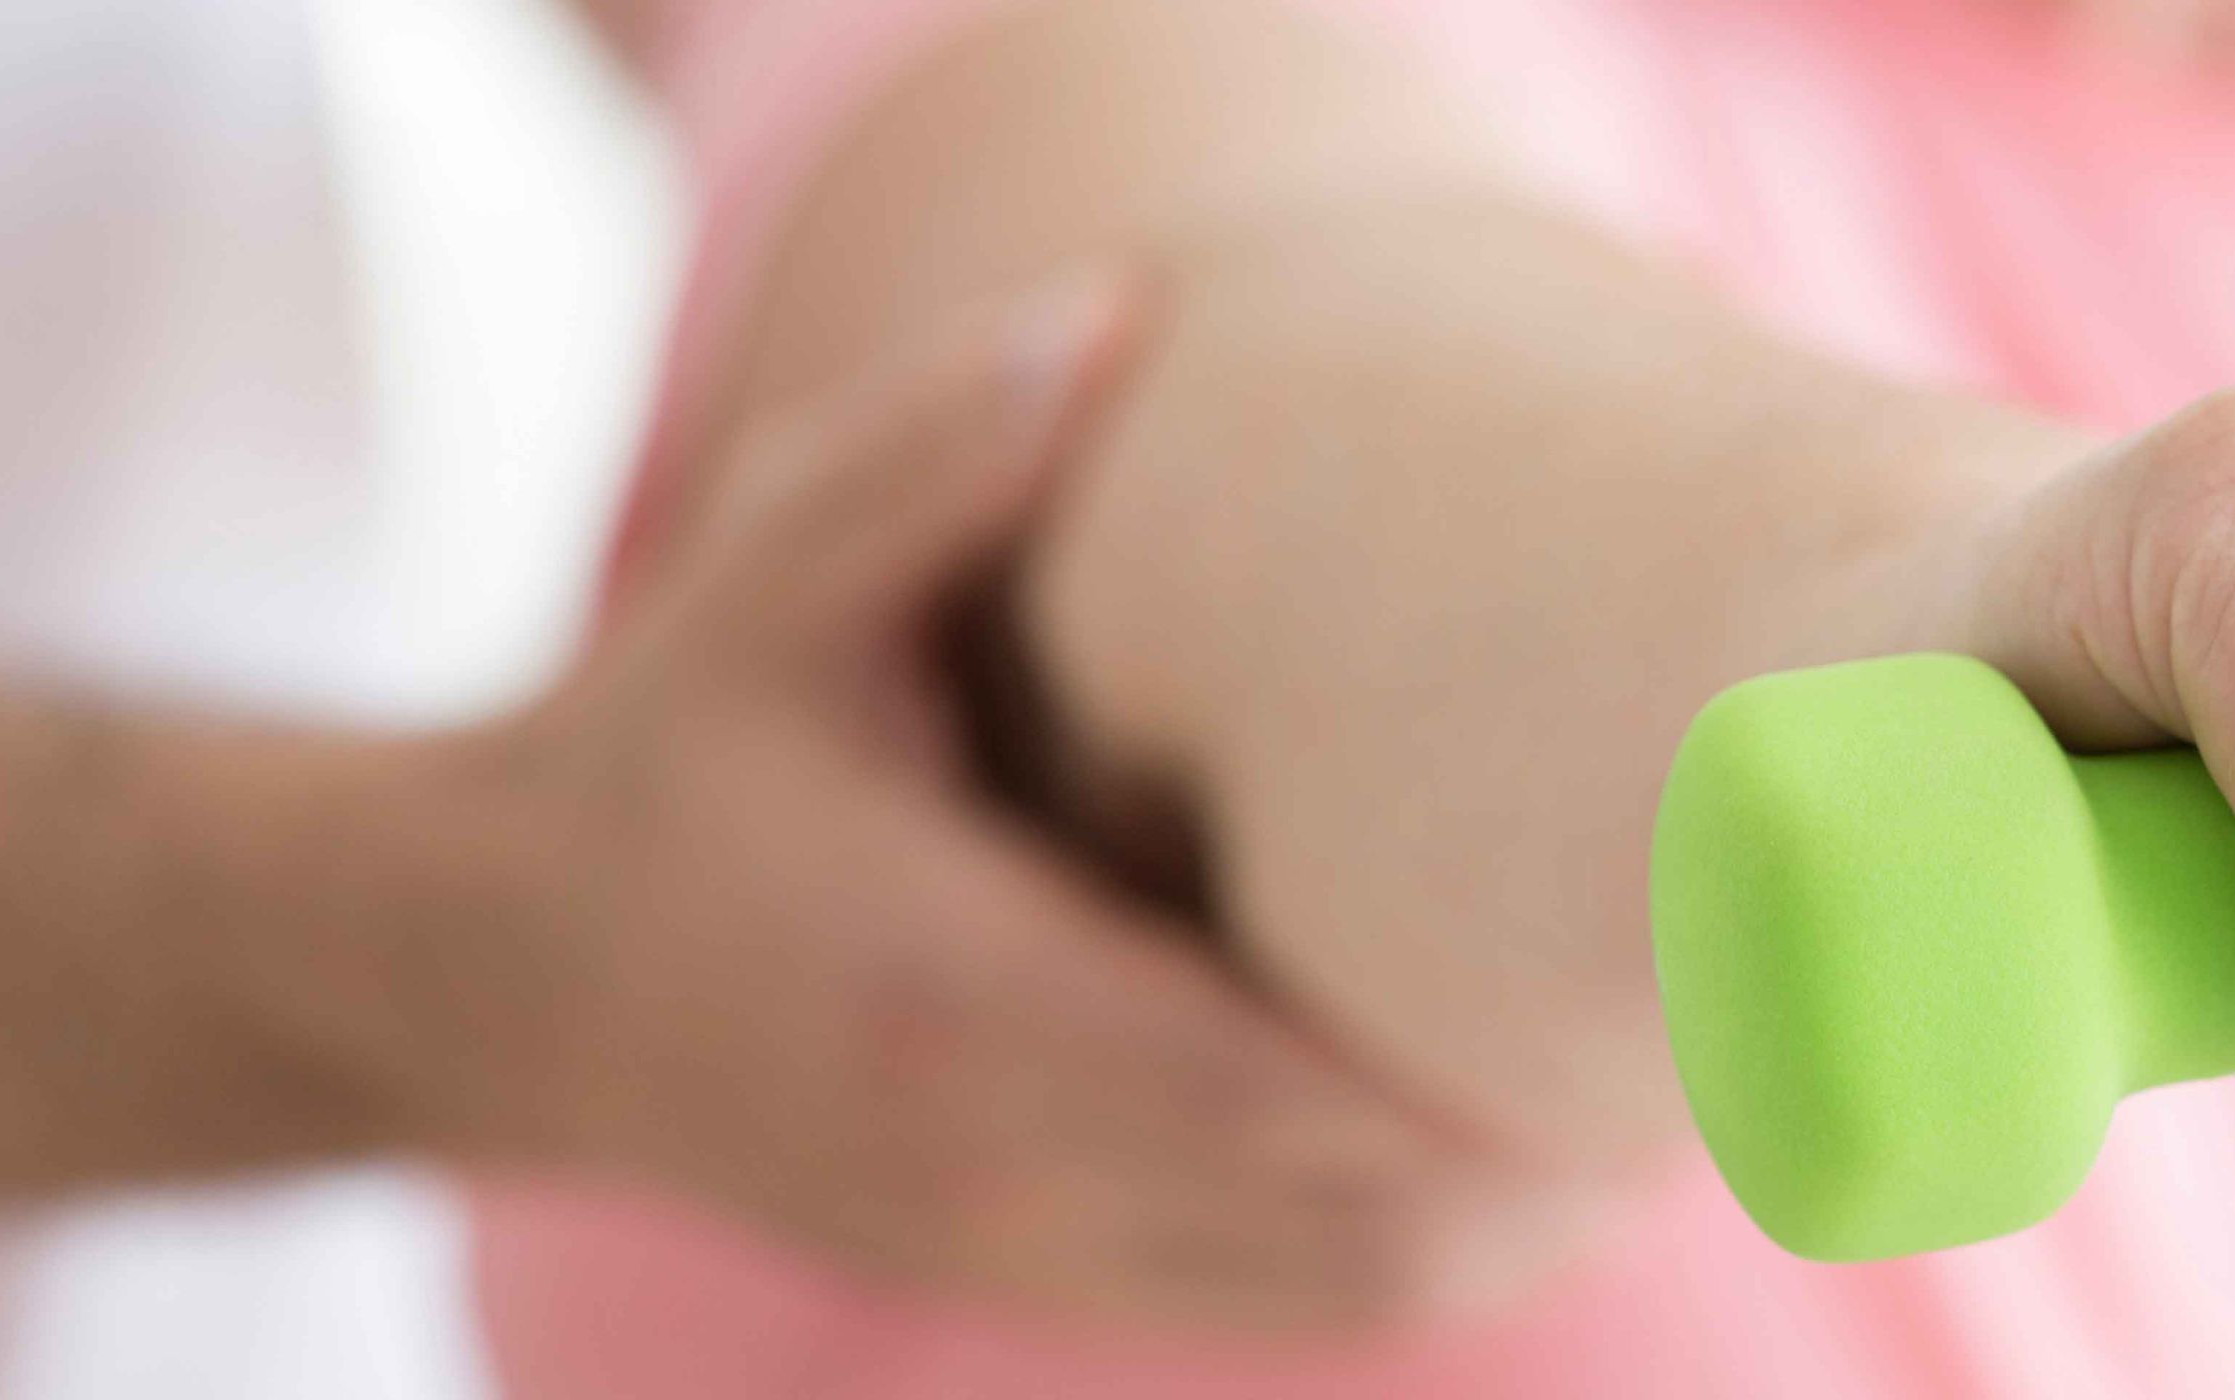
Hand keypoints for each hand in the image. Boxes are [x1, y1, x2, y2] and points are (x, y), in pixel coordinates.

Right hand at [389, 279, 1578, 1328]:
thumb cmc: (673, 750)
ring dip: (1509, 1221)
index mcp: (954, 990)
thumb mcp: (773, 583)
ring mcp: (1015, 1240)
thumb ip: (939, 461)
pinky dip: (1414, 1249)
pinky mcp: (1030, 1270)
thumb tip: (1111, 315)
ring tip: (1660, 1093)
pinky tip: (1521, 1150)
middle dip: (1553, 1164)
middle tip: (1731, 1035)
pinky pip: (1275, 1305)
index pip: (1277, 1101)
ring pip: (1335, 1298)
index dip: (1484, 1100)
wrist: (504, 971)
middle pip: (1355, 1234)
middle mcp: (1000, 1155)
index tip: (1654, 1020)